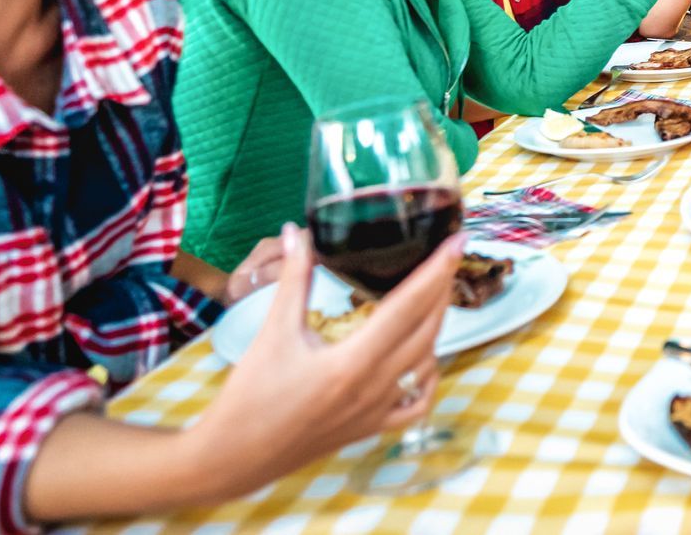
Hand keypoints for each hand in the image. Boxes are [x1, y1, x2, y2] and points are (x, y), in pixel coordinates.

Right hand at [184, 225, 458, 496]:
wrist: (233, 457)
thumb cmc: (250, 396)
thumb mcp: (273, 331)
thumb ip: (294, 279)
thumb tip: (298, 232)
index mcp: (353, 362)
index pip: (408, 305)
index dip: (436, 270)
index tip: (457, 242)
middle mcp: (375, 388)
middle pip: (426, 329)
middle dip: (443, 288)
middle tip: (451, 255)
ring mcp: (378, 412)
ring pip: (426, 362)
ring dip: (437, 325)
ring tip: (438, 294)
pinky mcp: (372, 429)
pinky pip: (417, 403)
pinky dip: (428, 376)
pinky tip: (425, 358)